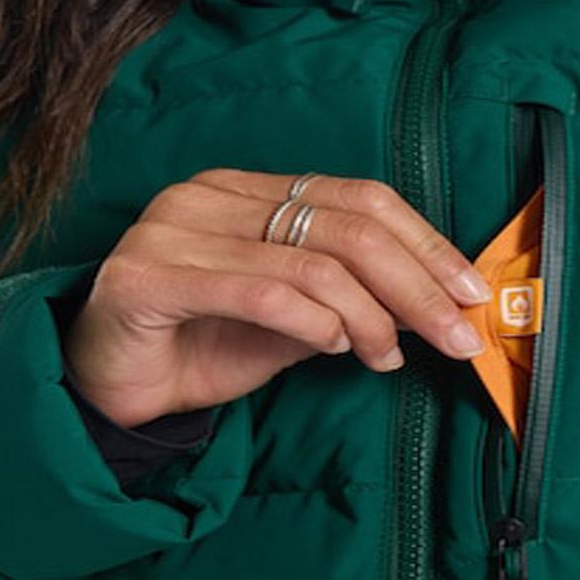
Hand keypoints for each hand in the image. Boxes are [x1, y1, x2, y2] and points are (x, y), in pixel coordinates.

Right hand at [60, 169, 493, 427]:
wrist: (108, 389)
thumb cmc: (205, 345)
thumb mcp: (296, 321)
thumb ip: (352, 301)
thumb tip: (434, 305)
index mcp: (252, 190)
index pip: (360, 198)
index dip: (425, 243)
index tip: (471, 290)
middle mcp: (213, 194)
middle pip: (347, 226)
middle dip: (417, 284)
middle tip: (456, 334)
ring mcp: (175, 228)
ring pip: (313, 261)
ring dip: (370, 317)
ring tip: (386, 356)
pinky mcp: (148, 275)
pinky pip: (260, 291)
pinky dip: (314, 323)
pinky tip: (335, 347)